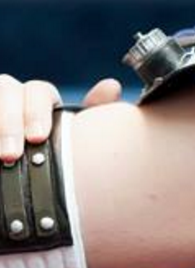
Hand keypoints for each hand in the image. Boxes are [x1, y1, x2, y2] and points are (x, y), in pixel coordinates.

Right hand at [0, 74, 122, 161]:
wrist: (22, 182)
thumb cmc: (49, 157)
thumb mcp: (69, 137)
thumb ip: (91, 114)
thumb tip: (111, 85)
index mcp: (36, 99)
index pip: (38, 91)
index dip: (37, 112)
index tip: (39, 138)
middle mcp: (9, 98)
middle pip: (5, 91)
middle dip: (8, 122)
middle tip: (12, 155)